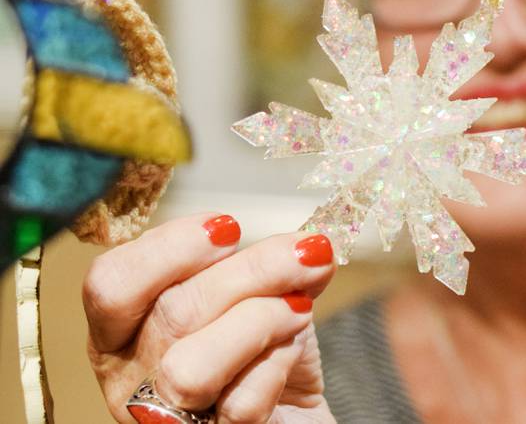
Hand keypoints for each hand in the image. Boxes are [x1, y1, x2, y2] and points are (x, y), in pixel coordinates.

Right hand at [83, 213, 336, 422]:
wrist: (293, 416)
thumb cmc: (263, 355)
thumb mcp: (254, 297)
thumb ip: (264, 267)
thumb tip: (306, 247)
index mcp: (123, 330)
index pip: (111, 282)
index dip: (169, 247)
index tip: (229, 227)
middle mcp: (130, 378)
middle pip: (171, 312)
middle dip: (252, 270)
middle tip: (304, 253)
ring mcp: (168, 420)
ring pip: (192, 368)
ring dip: (260, 320)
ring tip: (299, 308)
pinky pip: (239, 405)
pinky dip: (275, 365)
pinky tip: (291, 353)